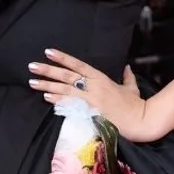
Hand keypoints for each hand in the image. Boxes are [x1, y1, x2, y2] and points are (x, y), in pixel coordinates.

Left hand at [30, 50, 160, 141]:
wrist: (141, 121)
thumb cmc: (136, 106)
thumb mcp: (132, 88)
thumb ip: (128, 77)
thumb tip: (127, 67)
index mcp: (101, 78)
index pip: (78, 64)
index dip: (63, 58)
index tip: (48, 52)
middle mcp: (94, 86)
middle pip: (66, 76)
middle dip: (48, 70)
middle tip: (31, 66)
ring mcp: (90, 99)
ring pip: (64, 89)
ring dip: (46, 86)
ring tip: (32, 82)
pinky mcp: (89, 112)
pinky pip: (69, 104)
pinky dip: (57, 101)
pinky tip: (46, 98)